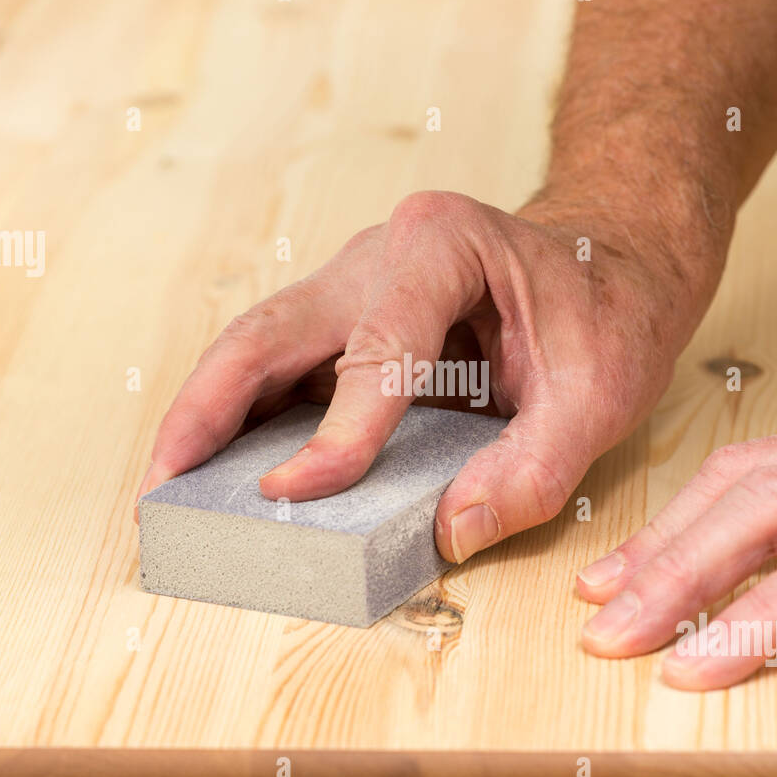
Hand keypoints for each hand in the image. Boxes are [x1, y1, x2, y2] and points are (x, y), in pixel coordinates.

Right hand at [138, 189, 723, 561]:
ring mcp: (355, 282)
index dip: (336, 428)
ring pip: (256, 347)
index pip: (375, 346)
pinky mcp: (347, 319)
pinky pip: (279, 367)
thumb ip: (534, 467)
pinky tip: (214, 471)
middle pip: (271, 330)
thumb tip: (451, 532)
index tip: (295, 493)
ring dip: (205, 417)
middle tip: (162, 488)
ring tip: (166, 490)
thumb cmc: (609, 309)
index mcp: (443, 244)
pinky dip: (238, 418)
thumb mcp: (602, 392)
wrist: (614, 258)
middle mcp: (381, 253)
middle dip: (208, 411)